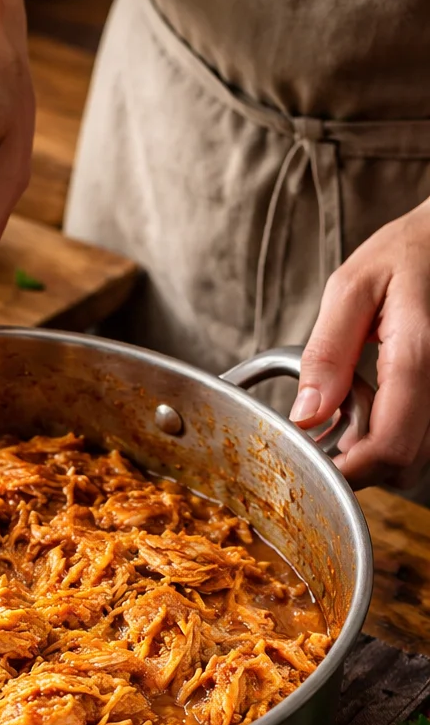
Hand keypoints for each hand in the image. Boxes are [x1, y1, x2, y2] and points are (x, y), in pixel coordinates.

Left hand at [291, 197, 429, 488]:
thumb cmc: (406, 253)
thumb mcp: (351, 287)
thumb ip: (327, 352)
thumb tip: (306, 414)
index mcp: (418, 352)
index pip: (391, 445)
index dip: (350, 471)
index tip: (313, 465)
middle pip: (406, 463)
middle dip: (361, 464)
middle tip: (325, 439)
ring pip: (419, 458)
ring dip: (378, 454)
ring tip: (348, 419)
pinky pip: (425, 438)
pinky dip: (394, 439)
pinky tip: (374, 414)